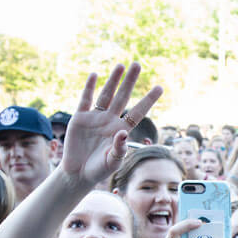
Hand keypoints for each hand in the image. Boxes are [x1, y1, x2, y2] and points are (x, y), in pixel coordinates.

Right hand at [60, 64, 163, 184]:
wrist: (78, 173)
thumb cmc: (99, 169)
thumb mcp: (112, 162)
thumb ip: (119, 148)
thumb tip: (123, 133)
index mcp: (121, 130)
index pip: (138, 112)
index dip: (148, 100)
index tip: (159, 88)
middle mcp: (110, 120)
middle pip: (122, 97)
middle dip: (130, 81)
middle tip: (137, 64)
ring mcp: (95, 118)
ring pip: (106, 94)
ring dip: (113, 80)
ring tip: (121, 65)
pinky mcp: (80, 118)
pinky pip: (86, 100)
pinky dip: (89, 88)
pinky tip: (95, 75)